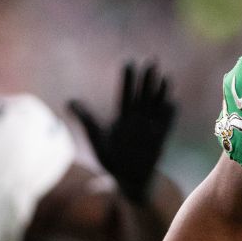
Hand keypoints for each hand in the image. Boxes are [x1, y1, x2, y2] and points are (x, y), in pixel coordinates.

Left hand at [69, 61, 176, 201]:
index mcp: (122, 118)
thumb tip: (69, 100)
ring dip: (160, 91)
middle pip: (143, 95)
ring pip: (156, 105)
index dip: (128, 80)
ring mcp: (150, 127)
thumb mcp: (95, 138)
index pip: (126, 94)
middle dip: (147, 79)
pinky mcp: (161, 138)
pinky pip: (167, 123)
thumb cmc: (111, 159)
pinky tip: (172, 101)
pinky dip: (169, 113)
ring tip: (164, 75)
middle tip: (151, 61)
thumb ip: (86, 119)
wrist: (128, 179)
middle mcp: (138, 119)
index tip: (129, 63)